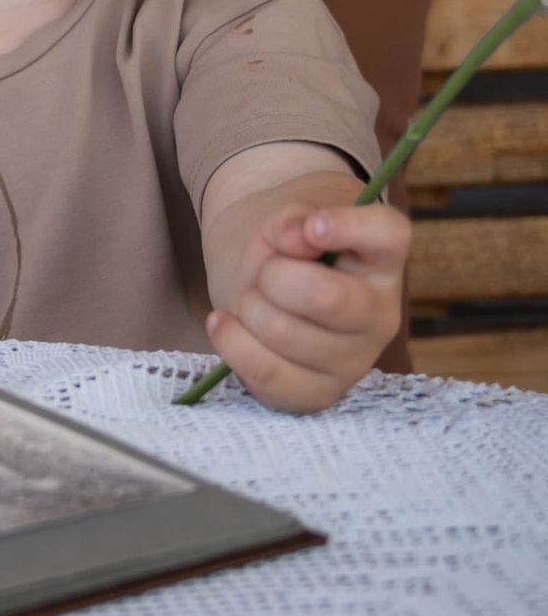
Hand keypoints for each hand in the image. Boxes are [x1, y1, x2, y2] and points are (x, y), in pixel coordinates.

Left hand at [205, 197, 410, 412]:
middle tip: (268, 274)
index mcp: (383, 260)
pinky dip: (231, 341)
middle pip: (324, 295)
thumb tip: (297, 237)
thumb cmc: (291, 262)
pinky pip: (265, 372)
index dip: (349, 226)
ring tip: (257, 302)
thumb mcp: (287, 228)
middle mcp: (383, 315)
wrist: (276, 306)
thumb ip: (293, 221)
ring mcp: (355, 362)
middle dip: (272, 276)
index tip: (313, 226)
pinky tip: (226, 324)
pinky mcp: (320, 394)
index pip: (389, 235)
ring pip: (282, 332)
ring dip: (250, 307)